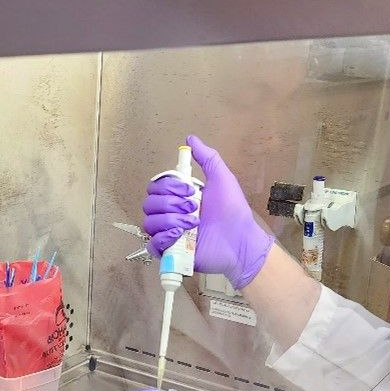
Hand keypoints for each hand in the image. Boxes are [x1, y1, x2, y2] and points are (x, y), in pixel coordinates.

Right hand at [142, 136, 273, 289]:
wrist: (240, 241)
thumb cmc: (233, 211)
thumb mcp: (222, 178)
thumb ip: (207, 158)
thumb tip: (190, 138)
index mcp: (179, 197)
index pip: (156, 187)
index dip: (168, 187)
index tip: (190, 191)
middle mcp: (171, 213)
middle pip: (149, 204)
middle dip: (170, 204)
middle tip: (193, 208)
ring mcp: (169, 233)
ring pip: (149, 223)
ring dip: (169, 220)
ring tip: (192, 224)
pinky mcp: (170, 252)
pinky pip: (152, 244)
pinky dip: (162, 238)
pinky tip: (179, 235)